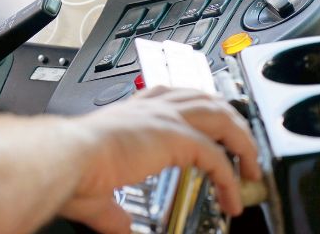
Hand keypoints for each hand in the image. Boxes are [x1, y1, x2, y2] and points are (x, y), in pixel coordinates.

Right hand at [59, 87, 261, 233]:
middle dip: (230, 120)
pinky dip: (231, 179)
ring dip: (242, 142)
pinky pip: (218, 156)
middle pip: (205, 99)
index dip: (197, 111)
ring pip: (220, 118)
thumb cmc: (73, 167)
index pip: (173, 98)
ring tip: (252, 168)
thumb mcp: (98, 190)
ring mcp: (165, 118)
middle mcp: (151, 109)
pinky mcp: (176, 137)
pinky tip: (233, 198)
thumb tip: (121, 227)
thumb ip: (114, 210)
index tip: (209, 133)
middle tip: (244, 148)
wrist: (67, 158)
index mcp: (131, 113)